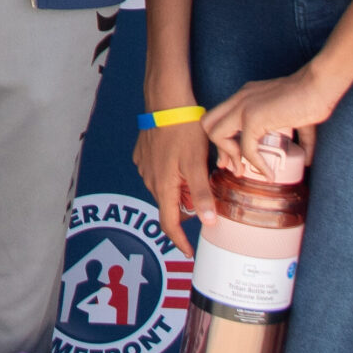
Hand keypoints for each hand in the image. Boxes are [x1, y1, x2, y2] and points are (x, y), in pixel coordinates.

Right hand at [134, 121, 215, 256]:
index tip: (189, 252)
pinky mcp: (143, 153)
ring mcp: (144, 165)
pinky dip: (170, 174)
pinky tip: (180, 160)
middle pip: (169, 205)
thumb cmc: (182, 129)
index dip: (179, 241)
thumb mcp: (197, 163)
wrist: (164, 100)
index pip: (169, 224)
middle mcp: (149, 178)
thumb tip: (209, 221)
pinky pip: (157, 172)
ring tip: (195, 176)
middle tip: (205, 202)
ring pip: (163, 188)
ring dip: (178, 189)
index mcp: (163, 185)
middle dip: (185, 209)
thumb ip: (202, 194)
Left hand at [200, 64, 344, 176]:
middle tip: (236, 167)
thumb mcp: (298, 120)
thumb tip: (306, 161)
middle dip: (219, 149)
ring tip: (247, 171)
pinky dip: (256, 164)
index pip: (219, 118)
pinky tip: (269, 173)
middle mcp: (240, 99)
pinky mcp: (253, 117)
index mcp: (246, 96)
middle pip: (208, 124)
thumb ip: (299, 138)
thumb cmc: (314, 99)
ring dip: (231, 156)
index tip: (236, 159)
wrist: (320, 86)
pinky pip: (245, 148)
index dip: (224, 141)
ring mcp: (244, 106)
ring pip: (216, 134)